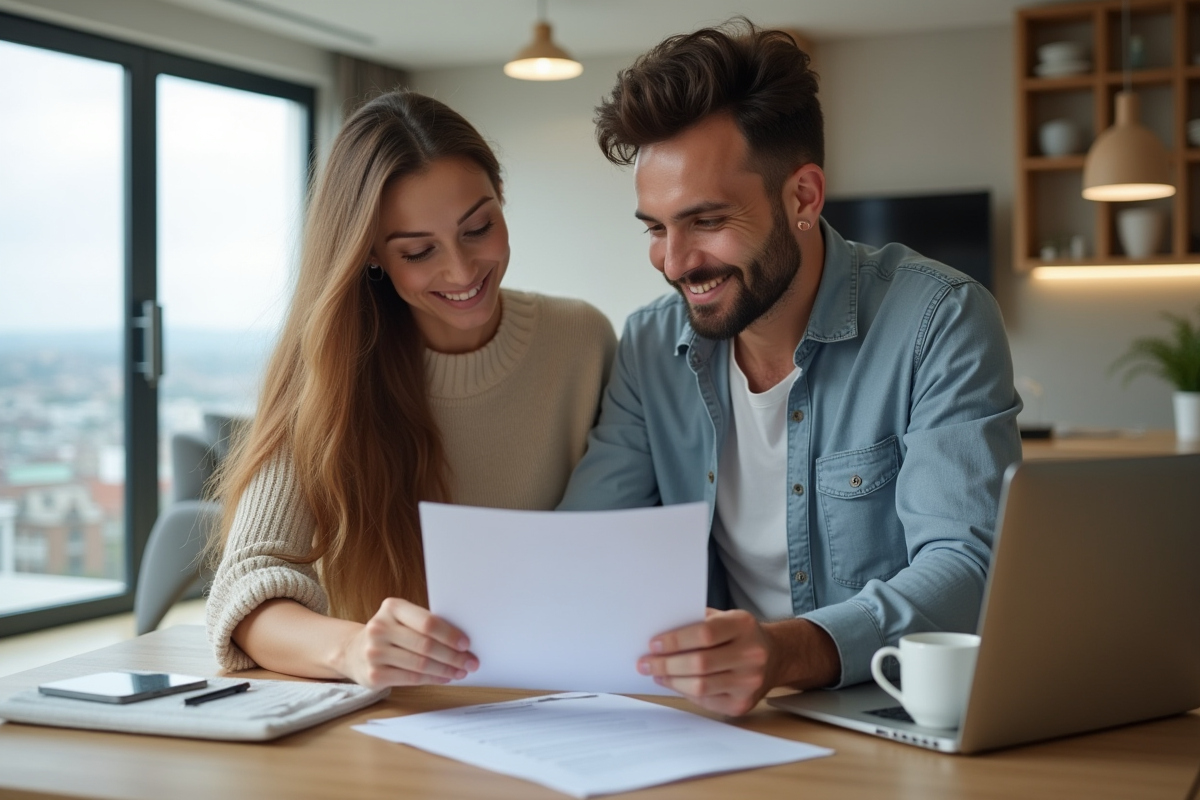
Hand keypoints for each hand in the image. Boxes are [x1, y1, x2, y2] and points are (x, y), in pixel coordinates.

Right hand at [334, 597, 478, 689]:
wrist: (353, 650)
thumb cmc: (390, 632)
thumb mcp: (402, 618)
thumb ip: (425, 624)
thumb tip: (462, 641)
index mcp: (391, 607)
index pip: (427, 622)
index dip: (450, 634)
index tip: (467, 644)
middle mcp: (379, 628)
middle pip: (426, 645)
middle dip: (453, 656)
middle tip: (471, 662)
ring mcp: (374, 652)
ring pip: (420, 664)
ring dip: (446, 670)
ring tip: (461, 671)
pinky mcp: (374, 675)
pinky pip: (411, 679)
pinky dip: (432, 679)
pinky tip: (445, 677)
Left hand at [637, 608, 773, 715]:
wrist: (775, 656)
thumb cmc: (740, 634)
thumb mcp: (725, 617)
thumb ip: (697, 621)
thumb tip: (659, 632)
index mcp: (743, 626)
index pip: (704, 633)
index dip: (675, 640)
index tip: (653, 644)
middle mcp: (751, 655)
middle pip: (700, 663)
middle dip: (666, 664)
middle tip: (645, 663)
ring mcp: (749, 682)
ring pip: (700, 687)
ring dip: (671, 681)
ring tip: (656, 674)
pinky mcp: (743, 704)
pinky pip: (706, 701)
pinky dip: (685, 693)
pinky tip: (675, 684)